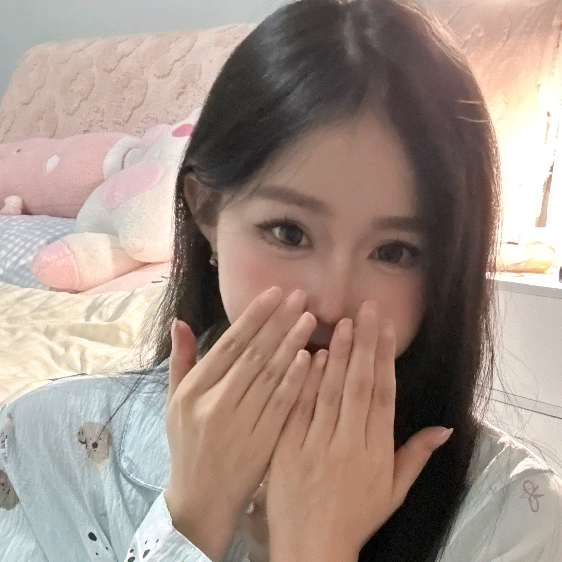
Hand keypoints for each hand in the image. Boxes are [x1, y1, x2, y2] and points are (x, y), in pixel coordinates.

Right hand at [164, 287, 317, 561]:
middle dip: (278, 322)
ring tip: (309, 318)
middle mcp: (215, 404)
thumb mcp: (174, 402)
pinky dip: (298, 380)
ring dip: (292, 344)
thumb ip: (180, 361)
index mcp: (192, 391)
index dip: (254, 316)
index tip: (275, 292)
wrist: (201, 500)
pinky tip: (312, 358)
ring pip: (271, 376)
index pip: (229, 344)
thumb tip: (179, 321)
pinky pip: (283, 405)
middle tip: (300, 296)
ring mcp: (240, 424)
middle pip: (253, 354)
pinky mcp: (262, 442)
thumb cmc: (188, 445)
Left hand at [266, 301, 452, 561]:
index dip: (384, 359)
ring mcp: (316, 445)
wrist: (312, 547)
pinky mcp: (287, 449)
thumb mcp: (393, 492)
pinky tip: (307, 355)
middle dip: (363, 345)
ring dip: (336, 356)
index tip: (385, 328)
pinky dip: (303, 382)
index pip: (382, 395)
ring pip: (328, 393)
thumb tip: (445, 428)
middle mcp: (349, 444)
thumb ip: (415, 455)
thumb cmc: (355, 517)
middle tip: (365, 310)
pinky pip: (297, 410)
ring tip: (340, 324)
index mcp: (376, 451)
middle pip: (358, 386)